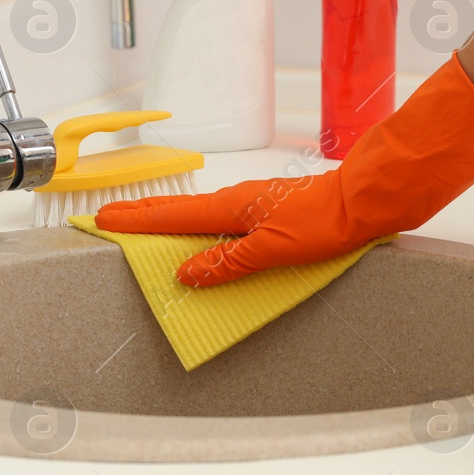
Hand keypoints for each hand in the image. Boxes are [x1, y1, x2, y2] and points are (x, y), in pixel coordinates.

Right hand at [97, 54, 473, 286]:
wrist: (371, 201)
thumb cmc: (329, 221)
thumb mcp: (274, 250)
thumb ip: (228, 263)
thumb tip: (186, 273)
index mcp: (232, 209)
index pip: (171, 216)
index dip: (135, 221)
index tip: (102, 219)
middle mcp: (239, 203)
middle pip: (180, 212)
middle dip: (144, 217)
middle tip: (112, 220)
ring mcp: (256, 206)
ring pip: (202, 217)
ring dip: (171, 223)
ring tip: (146, 232)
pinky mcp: (274, 214)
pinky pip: (225, 224)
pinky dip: (202, 230)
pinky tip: (206, 242)